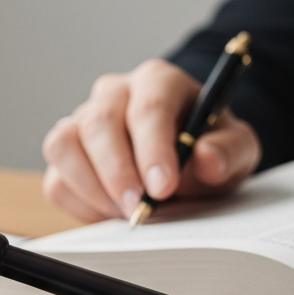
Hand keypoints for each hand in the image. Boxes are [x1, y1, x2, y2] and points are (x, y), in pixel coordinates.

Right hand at [42, 59, 261, 222]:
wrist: (186, 157)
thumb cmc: (207, 146)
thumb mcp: (237, 149)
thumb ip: (228, 151)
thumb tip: (206, 160)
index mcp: (157, 81)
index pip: (148, 107)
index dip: (153, 149)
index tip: (163, 188)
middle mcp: (114, 93)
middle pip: (99, 122)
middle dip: (117, 172)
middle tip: (139, 209)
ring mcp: (82, 120)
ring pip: (64, 146)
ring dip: (92, 188)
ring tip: (125, 213)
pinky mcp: (65, 153)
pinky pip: (56, 179)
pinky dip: (80, 204)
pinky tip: (110, 212)